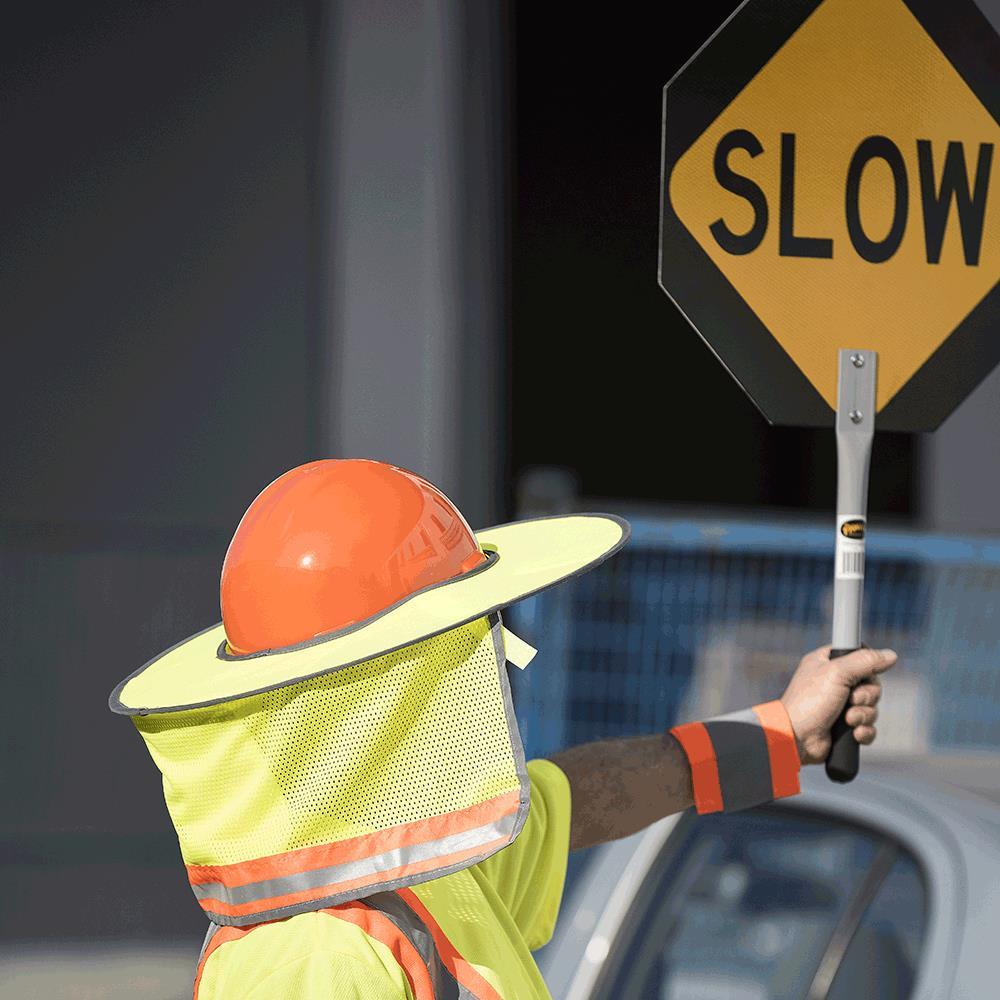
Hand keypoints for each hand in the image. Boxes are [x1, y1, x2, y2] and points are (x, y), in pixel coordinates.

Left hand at [779, 646, 896, 764]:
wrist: (797, 737)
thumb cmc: (810, 701)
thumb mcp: (837, 673)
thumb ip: (865, 661)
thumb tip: (891, 655)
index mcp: (828, 663)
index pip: (859, 657)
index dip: (866, 666)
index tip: (860, 674)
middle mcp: (835, 682)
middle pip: (871, 684)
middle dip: (866, 696)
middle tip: (851, 700)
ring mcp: (840, 706)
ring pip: (872, 707)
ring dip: (863, 715)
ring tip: (847, 720)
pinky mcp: (845, 727)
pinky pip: (869, 727)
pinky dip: (864, 731)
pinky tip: (853, 734)